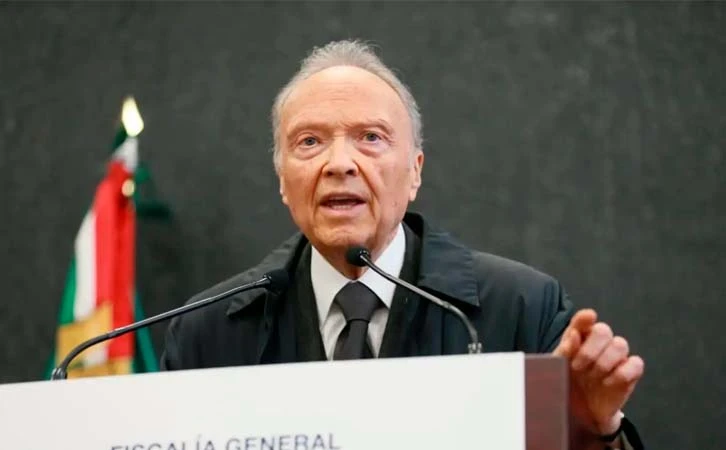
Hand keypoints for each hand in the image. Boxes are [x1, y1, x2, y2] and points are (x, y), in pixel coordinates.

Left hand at [553, 309, 643, 434]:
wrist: (579, 411)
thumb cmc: (567, 382)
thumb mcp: (557, 368)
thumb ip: (564, 351)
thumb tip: (575, 335)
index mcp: (578, 337)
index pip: (583, 320)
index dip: (585, 318)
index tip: (588, 318)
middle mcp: (598, 343)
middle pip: (603, 330)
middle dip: (590, 349)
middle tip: (578, 367)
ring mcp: (616, 356)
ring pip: (620, 344)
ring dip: (605, 361)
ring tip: (593, 377)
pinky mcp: (630, 373)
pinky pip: (636, 363)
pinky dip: (622, 373)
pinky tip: (608, 383)